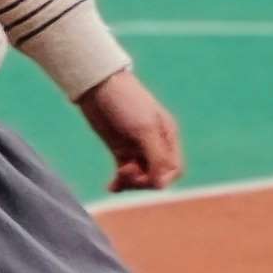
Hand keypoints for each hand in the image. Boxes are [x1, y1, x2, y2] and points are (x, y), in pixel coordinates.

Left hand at [76, 67, 183, 192]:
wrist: (99, 86)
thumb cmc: (126, 102)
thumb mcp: (144, 129)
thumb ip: (157, 157)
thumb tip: (162, 185)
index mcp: (168, 136)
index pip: (173, 169)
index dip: (160, 178)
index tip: (143, 175)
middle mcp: (156, 144)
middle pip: (157, 176)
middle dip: (143, 180)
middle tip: (126, 171)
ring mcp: (137, 148)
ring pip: (140, 177)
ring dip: (130, 182)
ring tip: (118, 175)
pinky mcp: (120, 150)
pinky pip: (124, 175)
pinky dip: (119, 183)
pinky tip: (111, 186)